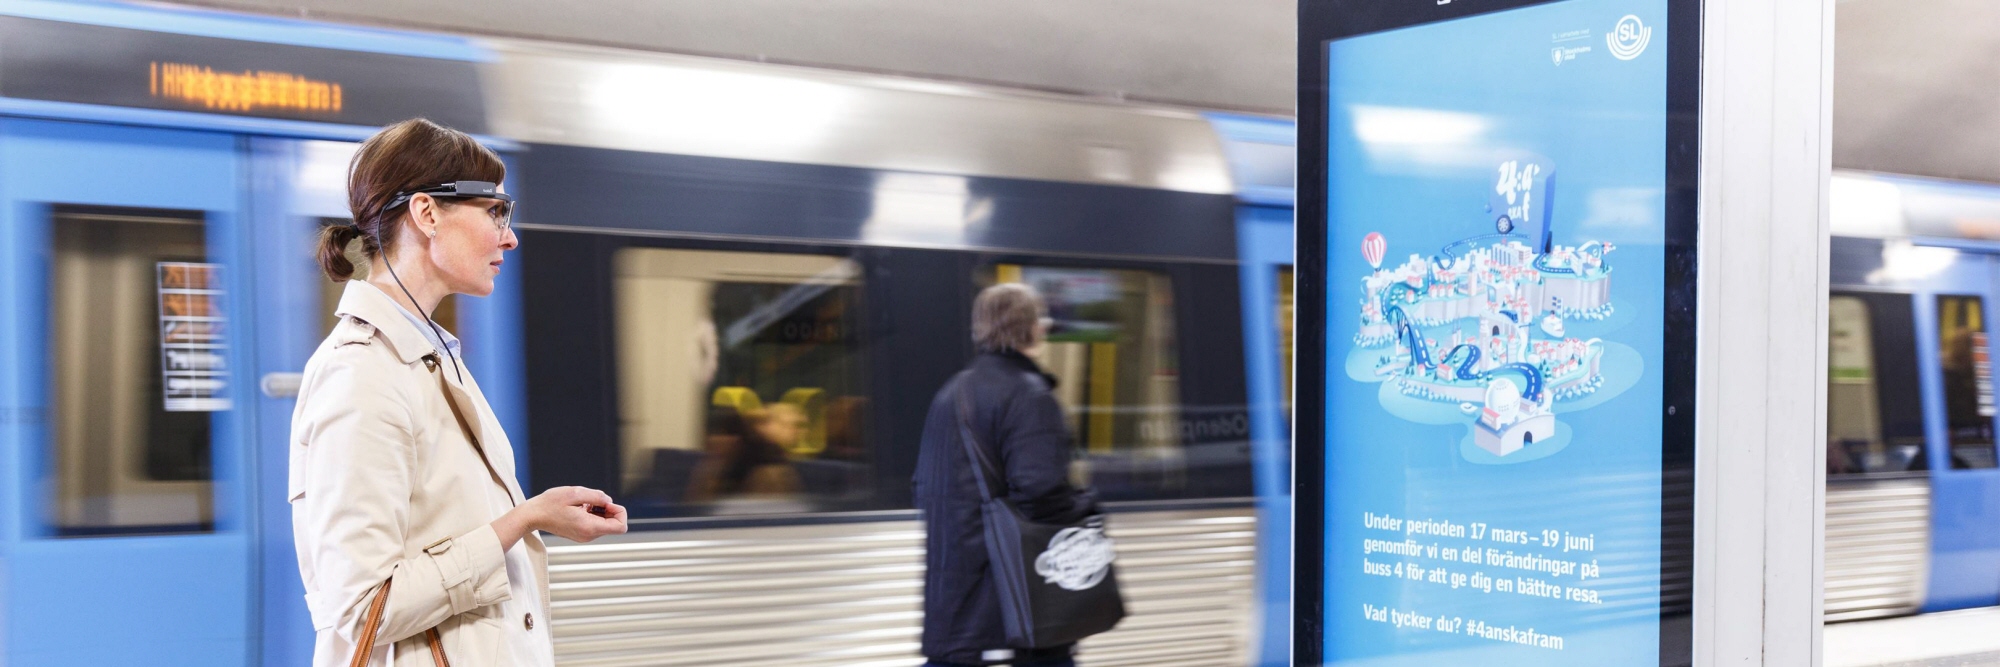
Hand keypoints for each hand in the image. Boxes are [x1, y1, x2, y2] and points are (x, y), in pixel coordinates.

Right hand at [494, 486, 627, 546]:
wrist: (532, 516)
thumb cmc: (550, 503)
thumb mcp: (574, 493)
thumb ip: (596, 496)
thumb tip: (609, 501)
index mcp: (590, 527)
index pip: (621, 526)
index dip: (619, 511)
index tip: (605, 502)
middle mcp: (589, 535)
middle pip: (614, 525)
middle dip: (609, 509)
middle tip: (593, 500)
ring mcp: (584, 536)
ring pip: (605, 524)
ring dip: (600, 511)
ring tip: (584, 503)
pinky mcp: (580, 534)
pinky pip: (595, 524)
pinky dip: (593, 514)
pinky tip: (580, 507)